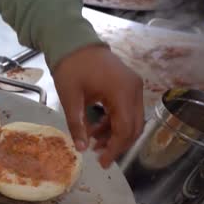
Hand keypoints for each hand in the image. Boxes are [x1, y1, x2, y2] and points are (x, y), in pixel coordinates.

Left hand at [52, 44, 143, 167]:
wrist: (74, 41)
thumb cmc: (71, 67)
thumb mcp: (70, 98)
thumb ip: (77, 124)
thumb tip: (81, 149)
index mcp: (122, 91)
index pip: (125, 129)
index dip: (115, 148)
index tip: (102, 162)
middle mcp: (134, 89)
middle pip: (134, 127)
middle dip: (118, 144)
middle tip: (99, 156)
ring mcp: (133, 86)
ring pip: (132, 120)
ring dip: (116, 134)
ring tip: (94, 142)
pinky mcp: (128, 85)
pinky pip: (127, 110)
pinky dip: (115, 122)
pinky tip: (97, 129)